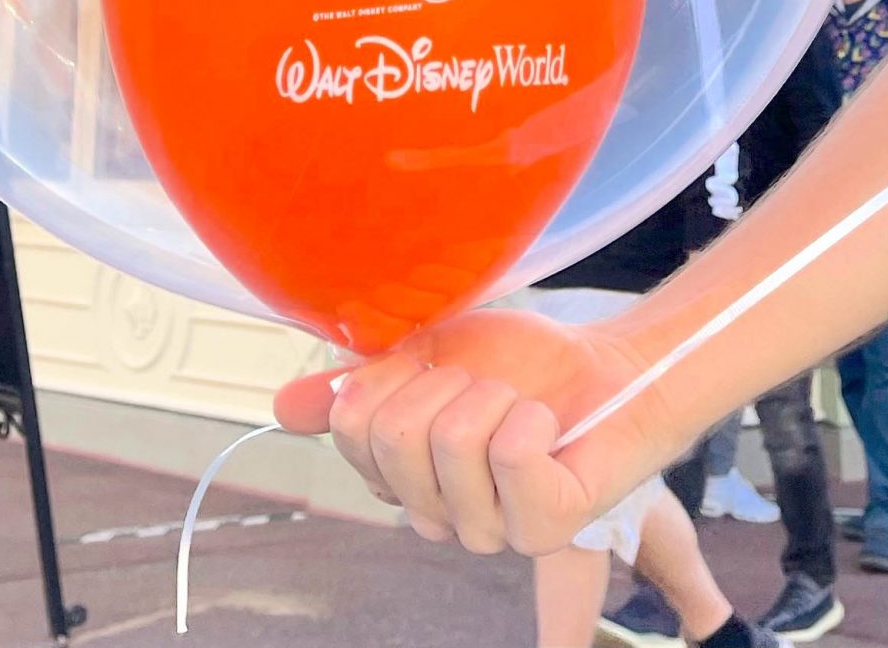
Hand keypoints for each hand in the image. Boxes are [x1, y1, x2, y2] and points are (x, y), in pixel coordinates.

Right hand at [273, 304, 671, 555]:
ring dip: (490, 394)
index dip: (390, 374)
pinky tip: (543, 424)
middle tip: (481, 386)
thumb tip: (282, 408)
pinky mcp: (546, 527)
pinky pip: (511, 454)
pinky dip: (528, 415)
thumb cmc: (518, 363)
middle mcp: (440, 518)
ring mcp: (493, 531)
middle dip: (441, 381)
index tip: (431, 365)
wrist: (605, 366)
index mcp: (403, 480)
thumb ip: (358, 384)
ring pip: (452, 439)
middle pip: (392, 434)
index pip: (351, 426)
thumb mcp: (425, 357)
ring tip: (515, 405)